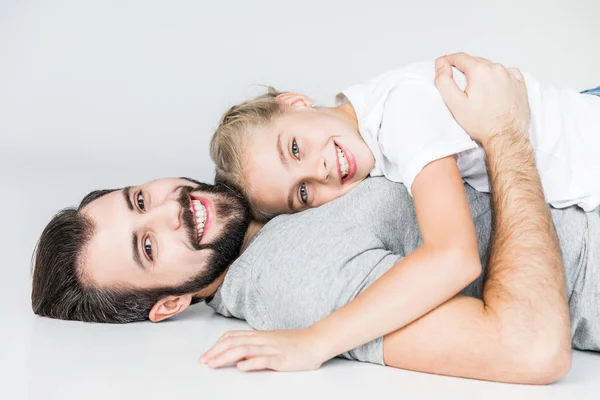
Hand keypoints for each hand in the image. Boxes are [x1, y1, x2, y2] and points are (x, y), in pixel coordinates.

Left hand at [199, 329, 326, 371]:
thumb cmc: (294, 344)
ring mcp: (272, 348)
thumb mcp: (271, 342)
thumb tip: (238, 355)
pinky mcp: (282, 358)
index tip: (206, 356)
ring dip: (226, 357)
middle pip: (234, 342)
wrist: (316, 341)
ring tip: (214, 364)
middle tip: (203, 362)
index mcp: (259, 336)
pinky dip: (252, 363)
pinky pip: (265, 360)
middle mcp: (262, 340)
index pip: (232, 337)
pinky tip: (242, 367)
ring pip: (244, 350)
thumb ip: (256, 346)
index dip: (216, 345)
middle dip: (215, 352)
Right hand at [434, 52, 530, 146]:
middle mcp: (497, 69)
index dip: (448, 60)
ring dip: (481, 74)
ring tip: (476, 90)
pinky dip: (497, 78)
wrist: (506, 137)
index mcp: (481, 71)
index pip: (460, 57)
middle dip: (464, 69)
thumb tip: (441, 65)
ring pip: (490, 67)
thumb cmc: (482, 124)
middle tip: (458, 83)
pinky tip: (493, 90)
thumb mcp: (455, 104)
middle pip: (475, 61)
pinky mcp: (519, 84)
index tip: (443, 65)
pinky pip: (506, 74)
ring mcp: (511, 76)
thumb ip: (444, 81)